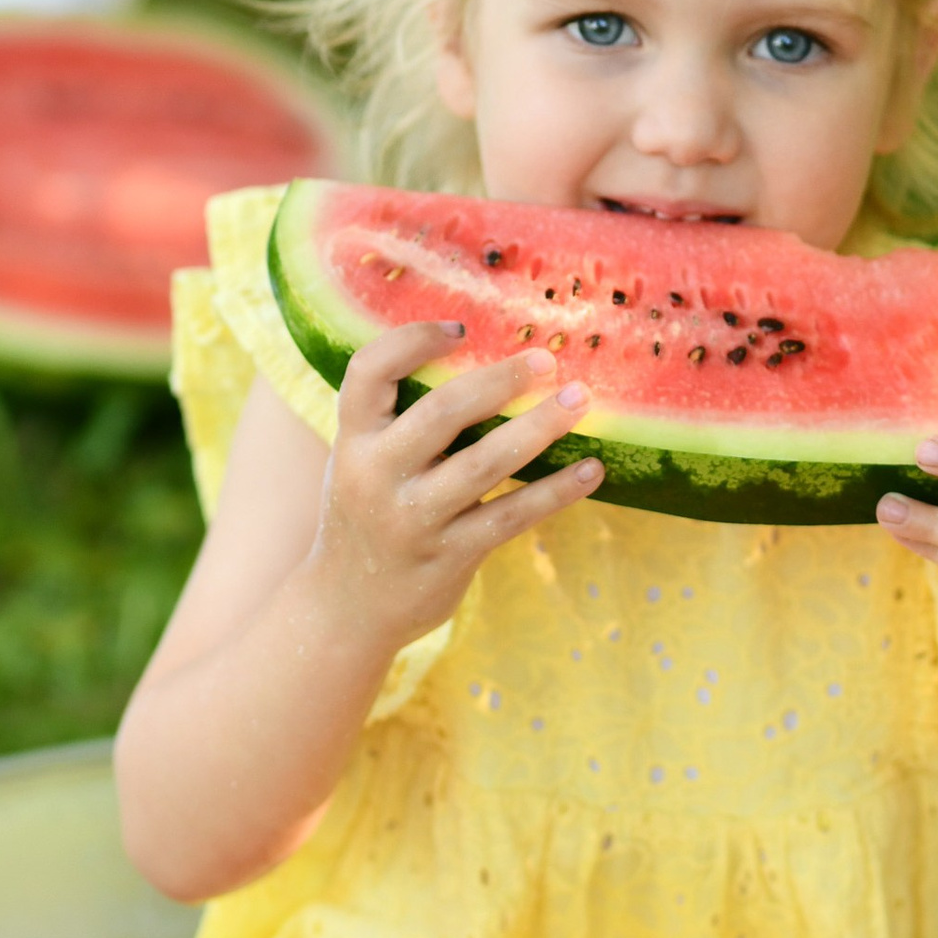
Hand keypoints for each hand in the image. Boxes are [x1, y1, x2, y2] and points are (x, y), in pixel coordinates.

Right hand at [309, 323, 599, 648]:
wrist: (345, 608)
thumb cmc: (367, 515)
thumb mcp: (362, 462)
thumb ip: (400, 420)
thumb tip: (486, 366)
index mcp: (352, 439)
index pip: (368, 372)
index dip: (412, 341)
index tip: (461, 328)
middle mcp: (377, 475)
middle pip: (443, 411)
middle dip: (500, 380)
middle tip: (547, 360)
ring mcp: (413, 519)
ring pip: (486, 462)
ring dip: (540, 427)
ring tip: (580, 401)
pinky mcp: (449, 556)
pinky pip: (512, 516)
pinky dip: (556, 491)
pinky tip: (591, 470)